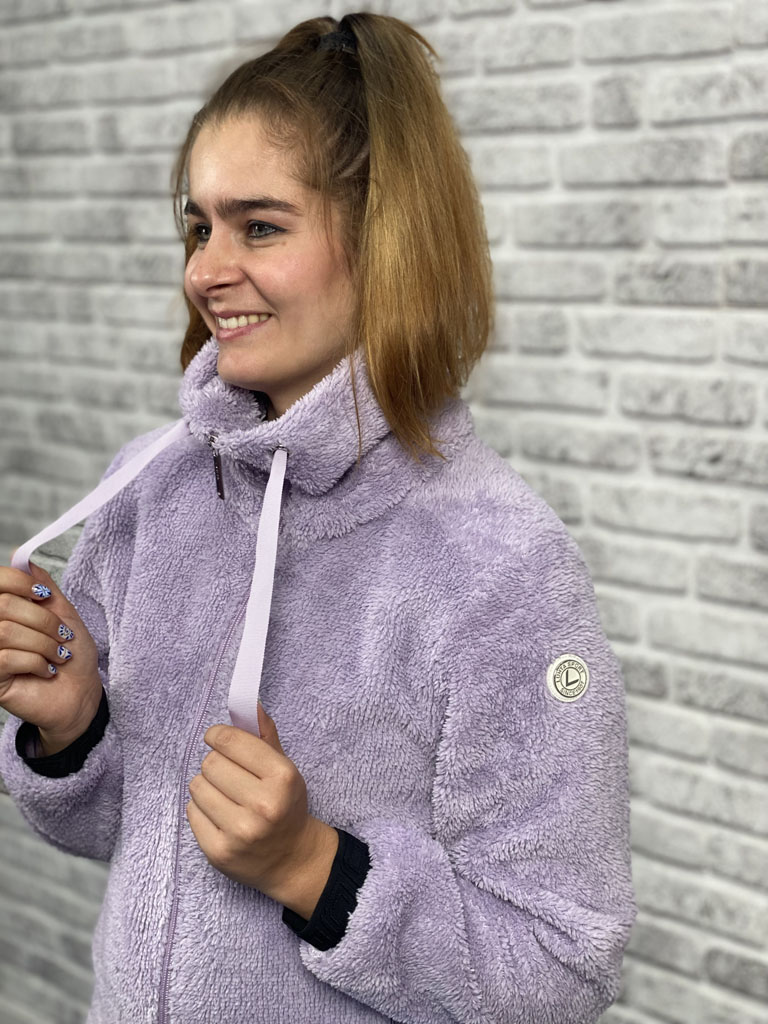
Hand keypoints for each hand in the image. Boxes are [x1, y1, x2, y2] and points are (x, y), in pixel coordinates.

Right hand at [0, 561, 101, 749]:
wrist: (81, 692)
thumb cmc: (71, 654)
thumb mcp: (62, 611)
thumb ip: (42, 584)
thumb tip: (23, 560)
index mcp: (5, 610)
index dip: (18, 582)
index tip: (44, 595)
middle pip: (4, 605)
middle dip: (43, 620)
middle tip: (62, 635)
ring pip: (5, 631)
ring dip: (43, 643)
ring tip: (59, 654)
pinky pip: (7, 658)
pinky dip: (37, 662)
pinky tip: (47, 670)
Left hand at [187, 703, 338, 917]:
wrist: (292, 859)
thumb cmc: (286, 806)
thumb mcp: (285, 767)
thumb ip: (264, 735)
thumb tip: (249, 703)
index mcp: (282, 777)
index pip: (230, 741)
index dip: (218, 735)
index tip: (217, 738)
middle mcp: (262, 805)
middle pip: (210, 763)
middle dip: (216, 763)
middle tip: (229, 774)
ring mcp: (239, 831)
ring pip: (197, 786)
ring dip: (206, 786)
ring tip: (224, 795)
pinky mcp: (219, 852)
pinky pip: (191, 812)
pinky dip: (201, 809)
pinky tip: (219, 815)